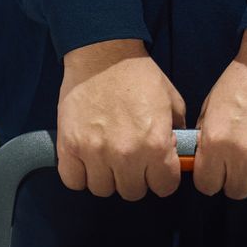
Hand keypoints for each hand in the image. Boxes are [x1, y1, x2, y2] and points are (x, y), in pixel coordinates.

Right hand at [57, 39, 186, 200]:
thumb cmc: (138, 75)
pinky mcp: (69, 147)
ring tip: (107, 158)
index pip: (164, 188)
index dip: (162, 179)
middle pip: (132, 192)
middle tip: (131, 161)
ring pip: (103, 189)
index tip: (156, 170)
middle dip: (135, 179)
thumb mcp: (172, 102)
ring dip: (107, 177)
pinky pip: (73, 181)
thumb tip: (177, 157)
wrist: (103, 53)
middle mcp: (126, 154)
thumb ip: (177, 134)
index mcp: (155, 145)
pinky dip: (79, 175)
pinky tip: (86, 160)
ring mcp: (95, 152)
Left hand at [194, 27, 246, 198]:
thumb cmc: (244, 81)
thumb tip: (202, 165)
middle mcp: (242, 151)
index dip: (215, 180)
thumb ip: (205, 140)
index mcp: (216, 141)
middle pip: (237, 191)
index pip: (208, 186)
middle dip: (240, 180)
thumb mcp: (211, 108)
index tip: (221, 173)